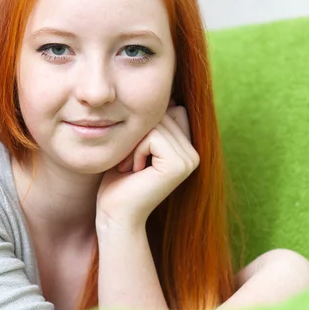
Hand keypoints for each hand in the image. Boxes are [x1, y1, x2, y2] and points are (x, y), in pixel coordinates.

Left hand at [96, 100, 199, 230]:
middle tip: (129, 163)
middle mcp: (193, 153)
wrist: (115, 214)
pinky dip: (136, 150)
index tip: (134, 155)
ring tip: (131, 167)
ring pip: (157, 123)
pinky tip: (134, 171)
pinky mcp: (180, 165)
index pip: (167, 110)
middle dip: (137, 134)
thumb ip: (151, 125)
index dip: (143, 126)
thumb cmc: (118, 180)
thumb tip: (165, 95)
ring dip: (134, 144)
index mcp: (186, 147)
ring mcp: (190, 159)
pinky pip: (153, 136)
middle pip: (162, 114)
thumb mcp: (135, 145)